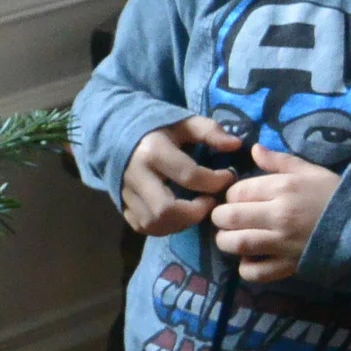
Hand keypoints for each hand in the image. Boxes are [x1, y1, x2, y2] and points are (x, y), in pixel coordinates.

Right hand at [118, 117, 243, 235]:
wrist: (115, 133)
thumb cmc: (157, 129)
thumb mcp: (183, 122)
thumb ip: (210, 131)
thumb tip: (236, 145)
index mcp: (152, 151)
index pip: (189, 175)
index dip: (215, 181)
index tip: (228, 177)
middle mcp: (136, 175)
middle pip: (166, 209)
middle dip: (195, 213)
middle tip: (210, 202)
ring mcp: (126, 193)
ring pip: (154, 223)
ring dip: (180, 223)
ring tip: (195, 210)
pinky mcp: (122, 206)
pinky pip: (144, 227)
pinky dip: (164, 227)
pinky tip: (178, 216)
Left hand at [211, 144, 340, 283]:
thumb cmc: (335, 195)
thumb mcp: (310, 171)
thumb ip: (279, 162)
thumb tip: (254, 149)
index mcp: (282, 188)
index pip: (237, 191)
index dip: (231, 195)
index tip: (237, 199)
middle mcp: (278, 216)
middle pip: (228, 217)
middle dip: (220, 217)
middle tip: (225, 218)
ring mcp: (282, 243)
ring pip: (236, 243)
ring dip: (225, 241)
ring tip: (230, 238)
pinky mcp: (287, 266)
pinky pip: (255, 271)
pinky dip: (245, 267)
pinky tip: (248, 259)